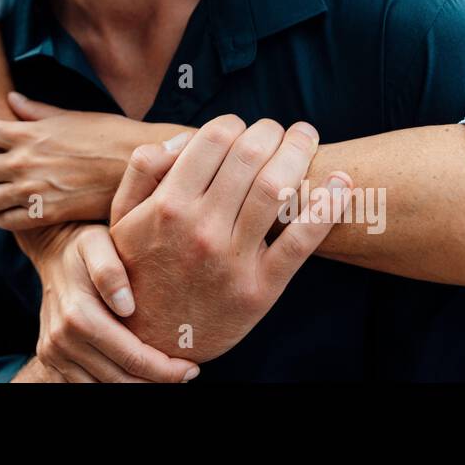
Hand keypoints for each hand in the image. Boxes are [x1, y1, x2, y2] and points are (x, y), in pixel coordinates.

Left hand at [0, 93, 180, 230]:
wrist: (138, 163)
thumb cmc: (109, 134)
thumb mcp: (71, 116)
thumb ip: (36, 111)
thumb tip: (10, 99)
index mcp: (27, 132)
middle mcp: (24, 160)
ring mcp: (33, 189)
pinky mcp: (47, 213)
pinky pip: (8, 222)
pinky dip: (3, 220)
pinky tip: (8, 216)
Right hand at [25, 222, 200, 382]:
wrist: (53, 252)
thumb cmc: (84, 245)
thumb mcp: (98, 244)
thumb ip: (110, 271)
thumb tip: (127, 307)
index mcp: (77, 317)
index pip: (132, 358)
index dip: (166, 370)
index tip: (192, 368)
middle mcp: (61, 341)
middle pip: (120, 381)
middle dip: (156, 382)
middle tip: (185, 375)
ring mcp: (53, 353)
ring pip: (103, 389)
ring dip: (136, 386)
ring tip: (163, 375)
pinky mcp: (50, 359)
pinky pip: (85, 386)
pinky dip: (113, 383)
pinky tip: (136, 373)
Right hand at [109, 115, 349, 363]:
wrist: (153, 341)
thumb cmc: (139, 271)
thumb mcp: (122, 219)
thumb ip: (143, 172)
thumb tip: (183, 137)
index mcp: (168, 205)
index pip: (214, 139)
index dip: (234, 123)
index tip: (241, 127)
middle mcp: (200, 228)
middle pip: (250, 156)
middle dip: (271, 131)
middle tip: (279, 129)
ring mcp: (232, 260)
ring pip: (277, 189)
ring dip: (299, 153)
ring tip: (305, 139)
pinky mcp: (260, 289)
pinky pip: (300, 242)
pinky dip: (326, 208)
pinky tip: (342, 185)